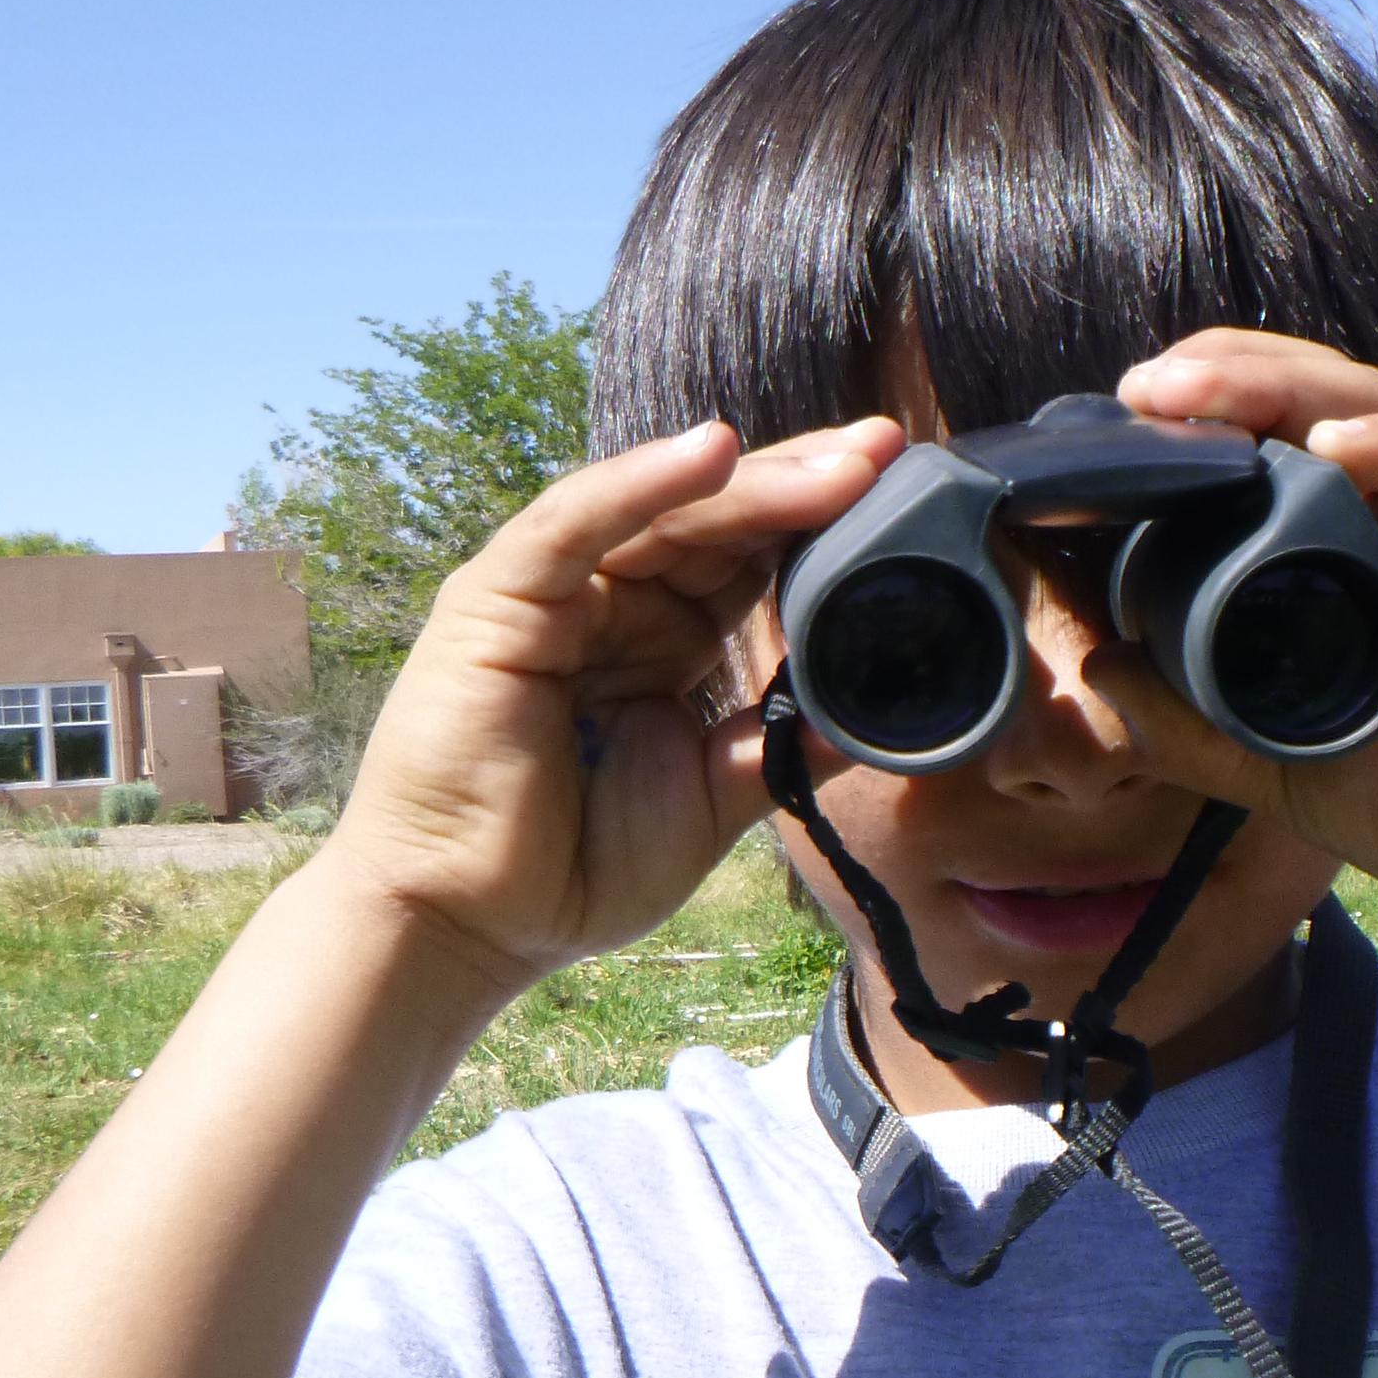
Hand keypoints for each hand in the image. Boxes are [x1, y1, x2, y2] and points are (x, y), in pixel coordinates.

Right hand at [320, 418, 903, 997]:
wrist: (469, 927)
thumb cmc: (573, 870)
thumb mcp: (713, 799)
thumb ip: (782, 747)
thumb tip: (880, 712)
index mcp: (663, 643)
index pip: (751, 563)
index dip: (825, 531)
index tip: (907, 502)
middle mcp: (611, 604)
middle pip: (718, 521)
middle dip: (807, 486)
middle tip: (890, 451)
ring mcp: (553, 594)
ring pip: (662, 511)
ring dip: (754, 480)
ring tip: (841, 461)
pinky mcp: (498, 598)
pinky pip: (575, 523)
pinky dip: (643, 482)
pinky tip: (714, 451)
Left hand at [1097, 331, 1377, 938]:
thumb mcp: (1288, 773)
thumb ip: (1197, 728)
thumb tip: (1097, 672)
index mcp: (1341, 561)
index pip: (1263, 462)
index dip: (1193, 434)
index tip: (1112, 435)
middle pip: (1305, 413)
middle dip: (1221, 383)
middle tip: (1141, 390)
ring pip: (1369, 415)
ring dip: (1282, 388)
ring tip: (1201, 388)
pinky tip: (1338, 443)